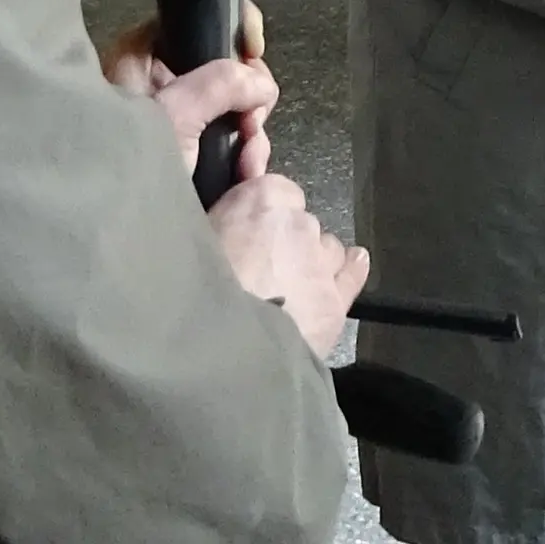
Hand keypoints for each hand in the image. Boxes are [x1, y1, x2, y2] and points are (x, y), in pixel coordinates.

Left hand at [103, 3, 276, 180]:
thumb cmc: (126, 166)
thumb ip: (221, 84)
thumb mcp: (175, 116)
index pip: (193, 19)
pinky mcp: (188, 147)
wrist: (117, 229)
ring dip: (251, 131)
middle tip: (252, 123)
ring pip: (232, 103)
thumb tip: (260, 83)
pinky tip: (245, 171)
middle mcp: (156, 80)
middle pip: (223, 64)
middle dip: (249, 96)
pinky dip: (243, 149)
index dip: (231, 30)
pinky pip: (228, 133)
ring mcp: (175, 115)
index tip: (253, 54)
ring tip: (249, 161)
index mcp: (139, 56)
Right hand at [208, 170, 369, 359]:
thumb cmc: (192, 291)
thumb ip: (217, 211)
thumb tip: (224, 193)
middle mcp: (302, 223)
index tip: (243, 236)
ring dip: (310, 262)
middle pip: (300, 223)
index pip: (273, 192)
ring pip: (326, 249)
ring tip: (283, 290)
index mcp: (264, 199)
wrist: (221, 354)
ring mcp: (323, 263)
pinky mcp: (337, 302)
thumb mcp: (192, 236)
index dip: (259, 215)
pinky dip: (347, 271)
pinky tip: (344, 272)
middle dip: (284, 241)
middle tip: (256, 270)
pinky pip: (352, 273)